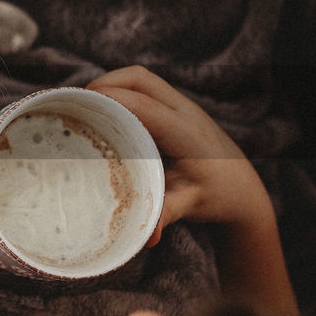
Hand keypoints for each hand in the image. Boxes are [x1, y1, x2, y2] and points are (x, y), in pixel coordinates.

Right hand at [88, 66, 273, 245]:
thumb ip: (168, 214)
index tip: (76, 107)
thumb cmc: (215, 196)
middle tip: (73, 106)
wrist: (242, 187)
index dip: (109, 100)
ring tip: (83, 107)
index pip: (144, 106)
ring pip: (139, 78)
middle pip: (138, 78)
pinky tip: (103, 113)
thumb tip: (149, 237)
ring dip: (110, 84)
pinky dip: (120, 91)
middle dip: (103, 84)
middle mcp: (185, 112)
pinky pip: (143, 87)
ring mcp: (181, 105)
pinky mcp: (175, 107)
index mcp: (186, 133)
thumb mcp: (190, 206)